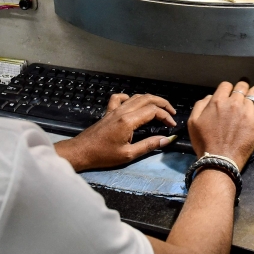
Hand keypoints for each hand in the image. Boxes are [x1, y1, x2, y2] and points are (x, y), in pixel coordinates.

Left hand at [54, 93, 176, 171]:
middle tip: (171, 113)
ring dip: (150, 100)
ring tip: (159, 107)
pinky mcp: (108, 112)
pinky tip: (133, 103)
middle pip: (147, 99)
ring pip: (136, 97)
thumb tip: (166, 140)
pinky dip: (129, 98)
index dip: (165, 116)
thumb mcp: (128, 155)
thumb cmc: (103, 155)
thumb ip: (148, 145)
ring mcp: (114, 110)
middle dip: (162, 103)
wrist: (81, 152)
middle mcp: (122, 111)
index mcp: (128, 121)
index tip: (172, 125)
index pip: (152, 111)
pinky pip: (119, 98)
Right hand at [187, 81, 253, 164]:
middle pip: (241, 86)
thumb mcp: (193, 122)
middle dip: (242, 86)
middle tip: (245, 89)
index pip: (226, 86)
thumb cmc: (205, 143)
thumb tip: (210, 97)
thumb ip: (200, 105)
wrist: (219, 160)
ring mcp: (247, 111)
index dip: (227, 88)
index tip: (229, 93)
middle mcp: (233, 103)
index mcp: (218, 101)